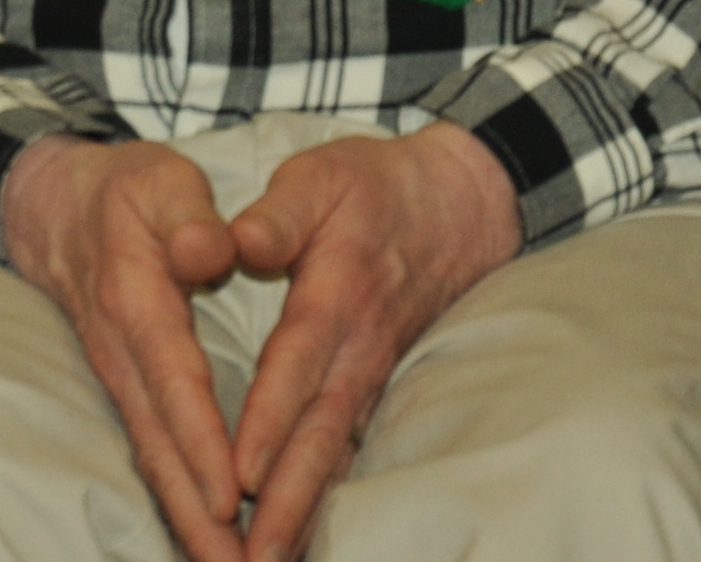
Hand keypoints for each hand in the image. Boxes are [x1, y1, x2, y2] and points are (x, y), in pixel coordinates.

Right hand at [0, 136, 251, 561]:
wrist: (53, 205)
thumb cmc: (124, 190)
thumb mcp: (160, 180)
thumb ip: (189, 214)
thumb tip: (211, 248)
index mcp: (137, 299)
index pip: (173, 379)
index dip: (199, 438)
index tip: (228, 493)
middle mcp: (122, 351)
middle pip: (158, 442)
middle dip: (193, 511)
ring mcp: (118, 376)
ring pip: (152, 456)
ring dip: (185, 517)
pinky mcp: (124, 389)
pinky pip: (152, 450)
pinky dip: (177, 497)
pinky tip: (206, 532)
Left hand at [216, 125, 519, 560]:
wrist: (460, 204)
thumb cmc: (376, 188)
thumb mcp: (322, 176)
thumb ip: (280, 211)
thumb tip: (240, 239)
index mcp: (337, 293)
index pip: (298, 364)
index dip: (269, 418)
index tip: (239, 472)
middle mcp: (358, 348)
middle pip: (318, 433)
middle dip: (285, 499)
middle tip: (252, 556)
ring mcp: (372, 373)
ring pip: (335, 452)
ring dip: (303, 511)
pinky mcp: (375, 385)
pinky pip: (346, 448)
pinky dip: (322, 494)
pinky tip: (299, 534)